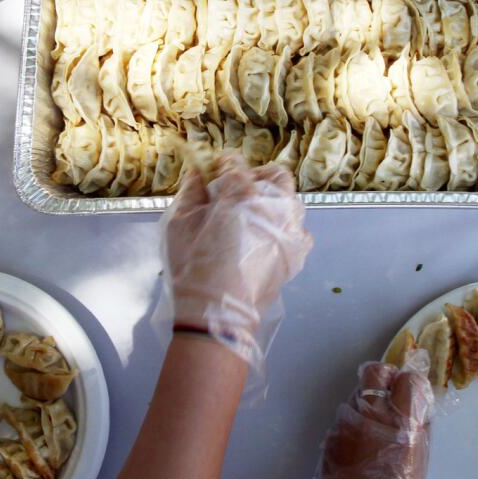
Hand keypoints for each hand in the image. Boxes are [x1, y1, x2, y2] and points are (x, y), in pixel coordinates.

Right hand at [162, 151, 311, 368]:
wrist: (219, 314)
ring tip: (254, 216)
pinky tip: (267, 240)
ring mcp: (291, 229)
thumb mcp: (179, 225)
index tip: (214, 171)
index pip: (235, 164)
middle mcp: (274, 205)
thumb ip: (190, 193)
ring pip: (290, 200)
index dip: (222, 164)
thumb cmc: (194, 268)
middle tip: (238, 191)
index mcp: (241, 193)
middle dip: (256, 177)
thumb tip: (197, 175)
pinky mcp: (298, 252)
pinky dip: (285, 229)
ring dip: (274, 201)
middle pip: (274, 175)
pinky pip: (298, 230)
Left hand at [249, 360, 431, 478]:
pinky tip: (361, 439)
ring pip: (360, 389)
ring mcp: (347, 420)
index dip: (413, 385)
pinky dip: (357, 416)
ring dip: (371, 398)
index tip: (414, 397)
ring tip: (376, 423)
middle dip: (387, 376)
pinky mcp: (331, 429)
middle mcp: (372, 416)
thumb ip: (419, 429)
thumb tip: (420, 405)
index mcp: (401, 427)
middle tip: (392, 395)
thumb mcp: (418, 463)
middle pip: (376, 370)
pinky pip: (348, 410)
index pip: (409, 380)